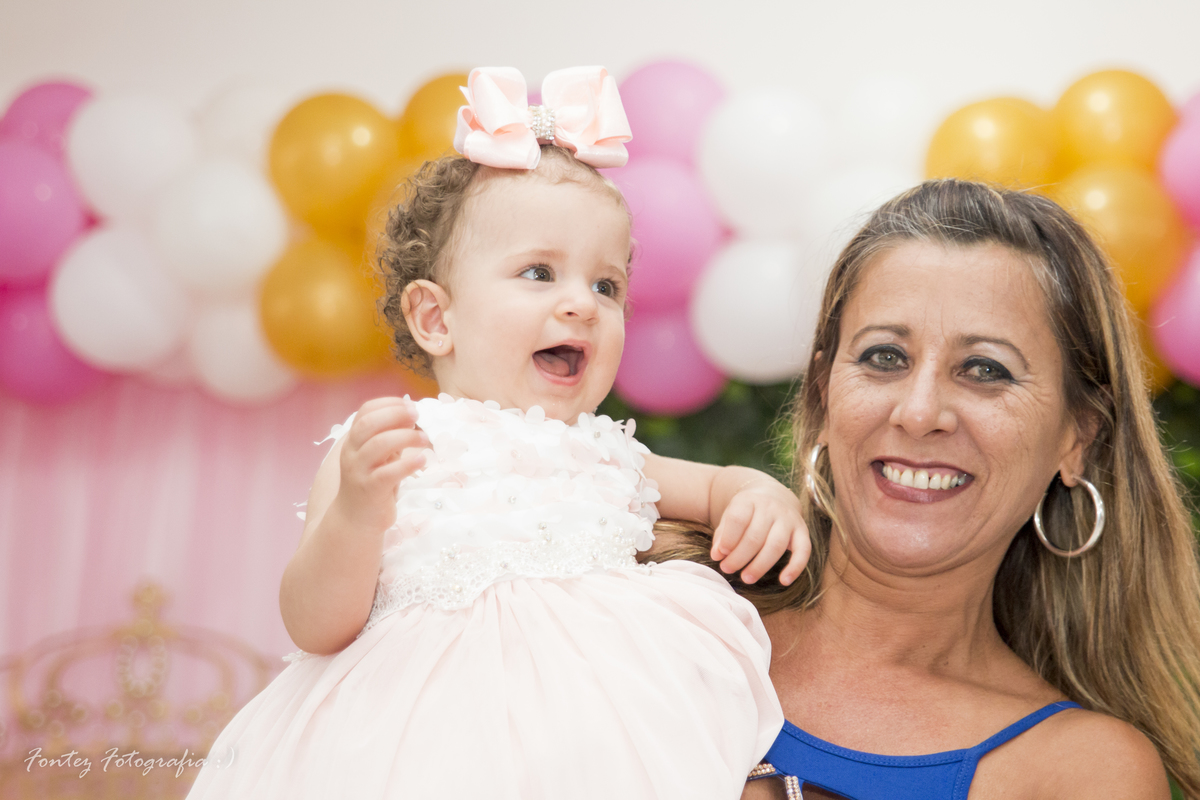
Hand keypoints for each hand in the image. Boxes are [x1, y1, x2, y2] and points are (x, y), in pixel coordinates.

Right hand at [331, 397, 429, 533]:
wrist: (355, 520)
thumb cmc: (373, 484)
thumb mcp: (380, 457)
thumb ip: (390, 437)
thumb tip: (411, 415)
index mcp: (354, 441)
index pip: (364, 412)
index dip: (387, 404)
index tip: (410, 404)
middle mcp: (352, 453)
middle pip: (368, 424)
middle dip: (395, 414)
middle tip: (417, 415)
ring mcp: (359, 471)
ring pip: (378, 445)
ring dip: (405, 437)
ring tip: (425, 439)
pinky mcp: (370, 490)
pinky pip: (388, 473)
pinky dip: (407, 464)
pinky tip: (422, 460)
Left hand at [710, 478, 809, 585]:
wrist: (773, 496)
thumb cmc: (747, 512)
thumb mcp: (730, 516)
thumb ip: (722, 535)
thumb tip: (716, 555)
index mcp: (750, 500)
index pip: (738, 519)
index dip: (728, 539)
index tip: (719, 555)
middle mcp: (771, 507)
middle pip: (755, 536)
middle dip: (739, 557)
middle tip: (727, 569)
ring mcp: (788, 518)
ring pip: (776, 545)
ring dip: (760, 566)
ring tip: (746, 578)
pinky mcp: (802, 530)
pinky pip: (803, 550)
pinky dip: (795, 567)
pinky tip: (784, 581)